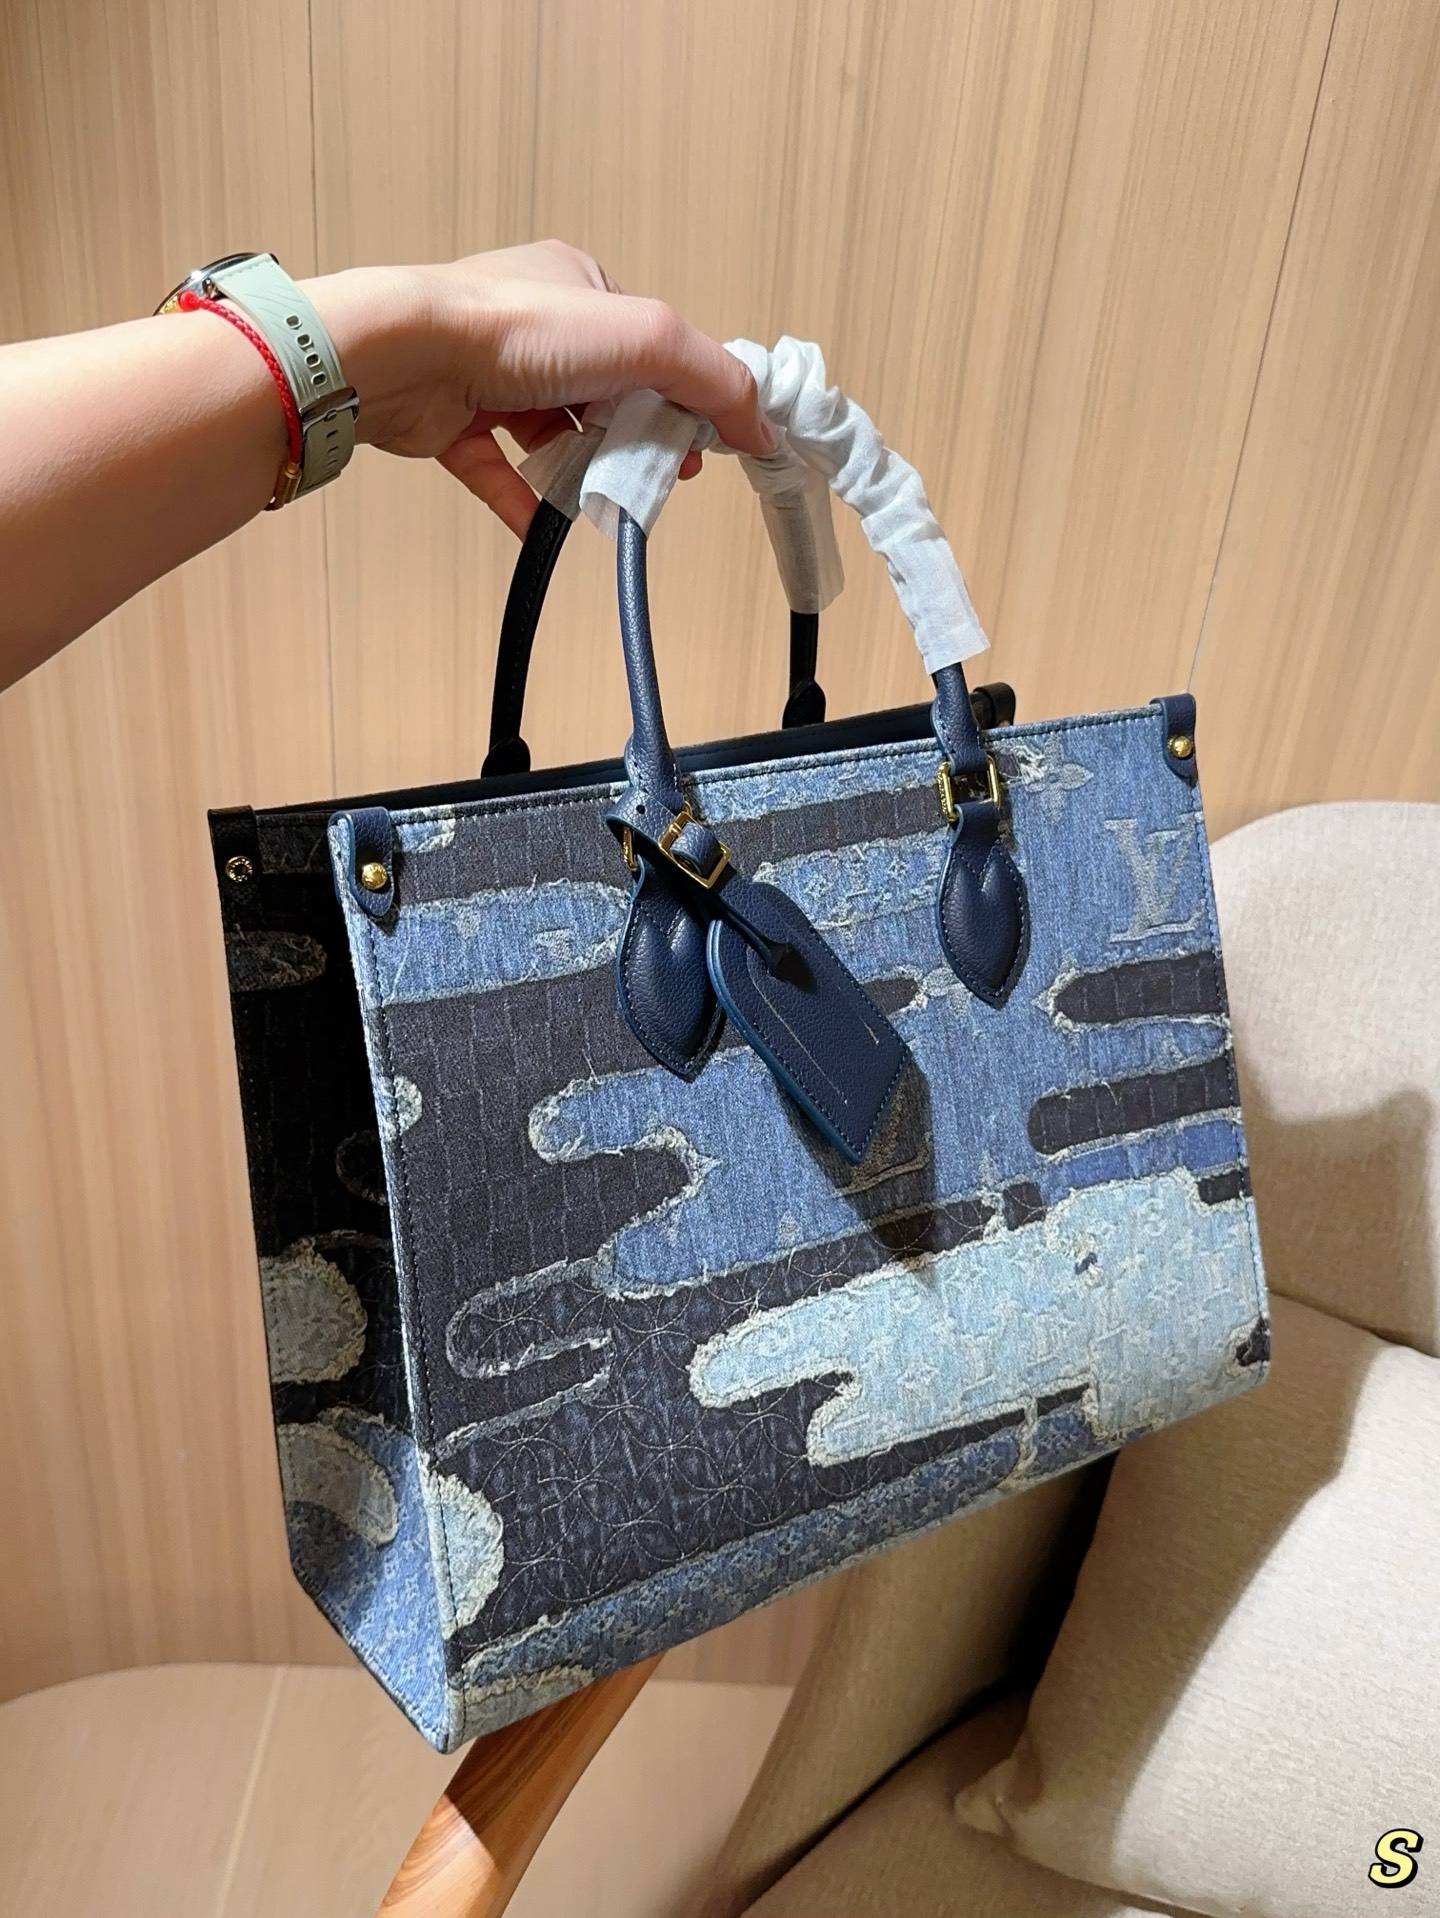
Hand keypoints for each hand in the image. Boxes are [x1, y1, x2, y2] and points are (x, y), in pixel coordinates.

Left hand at [305, 241, 774, 535]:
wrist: (406, 356)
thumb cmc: (514, 328)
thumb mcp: (645, 338)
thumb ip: (711, 378)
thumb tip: (759, 421)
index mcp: (578, 286)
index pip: (650, 345)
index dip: (684, 394)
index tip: (706, 442)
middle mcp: (534, 325)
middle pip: (607, 394)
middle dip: (637, 438)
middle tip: (663, 474)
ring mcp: (489, 373)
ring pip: (555, 434)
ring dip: (584, 469)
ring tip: (608, 499)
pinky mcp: (451, 420)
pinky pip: (498, 470)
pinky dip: (524, 500)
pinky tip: (545, 526)